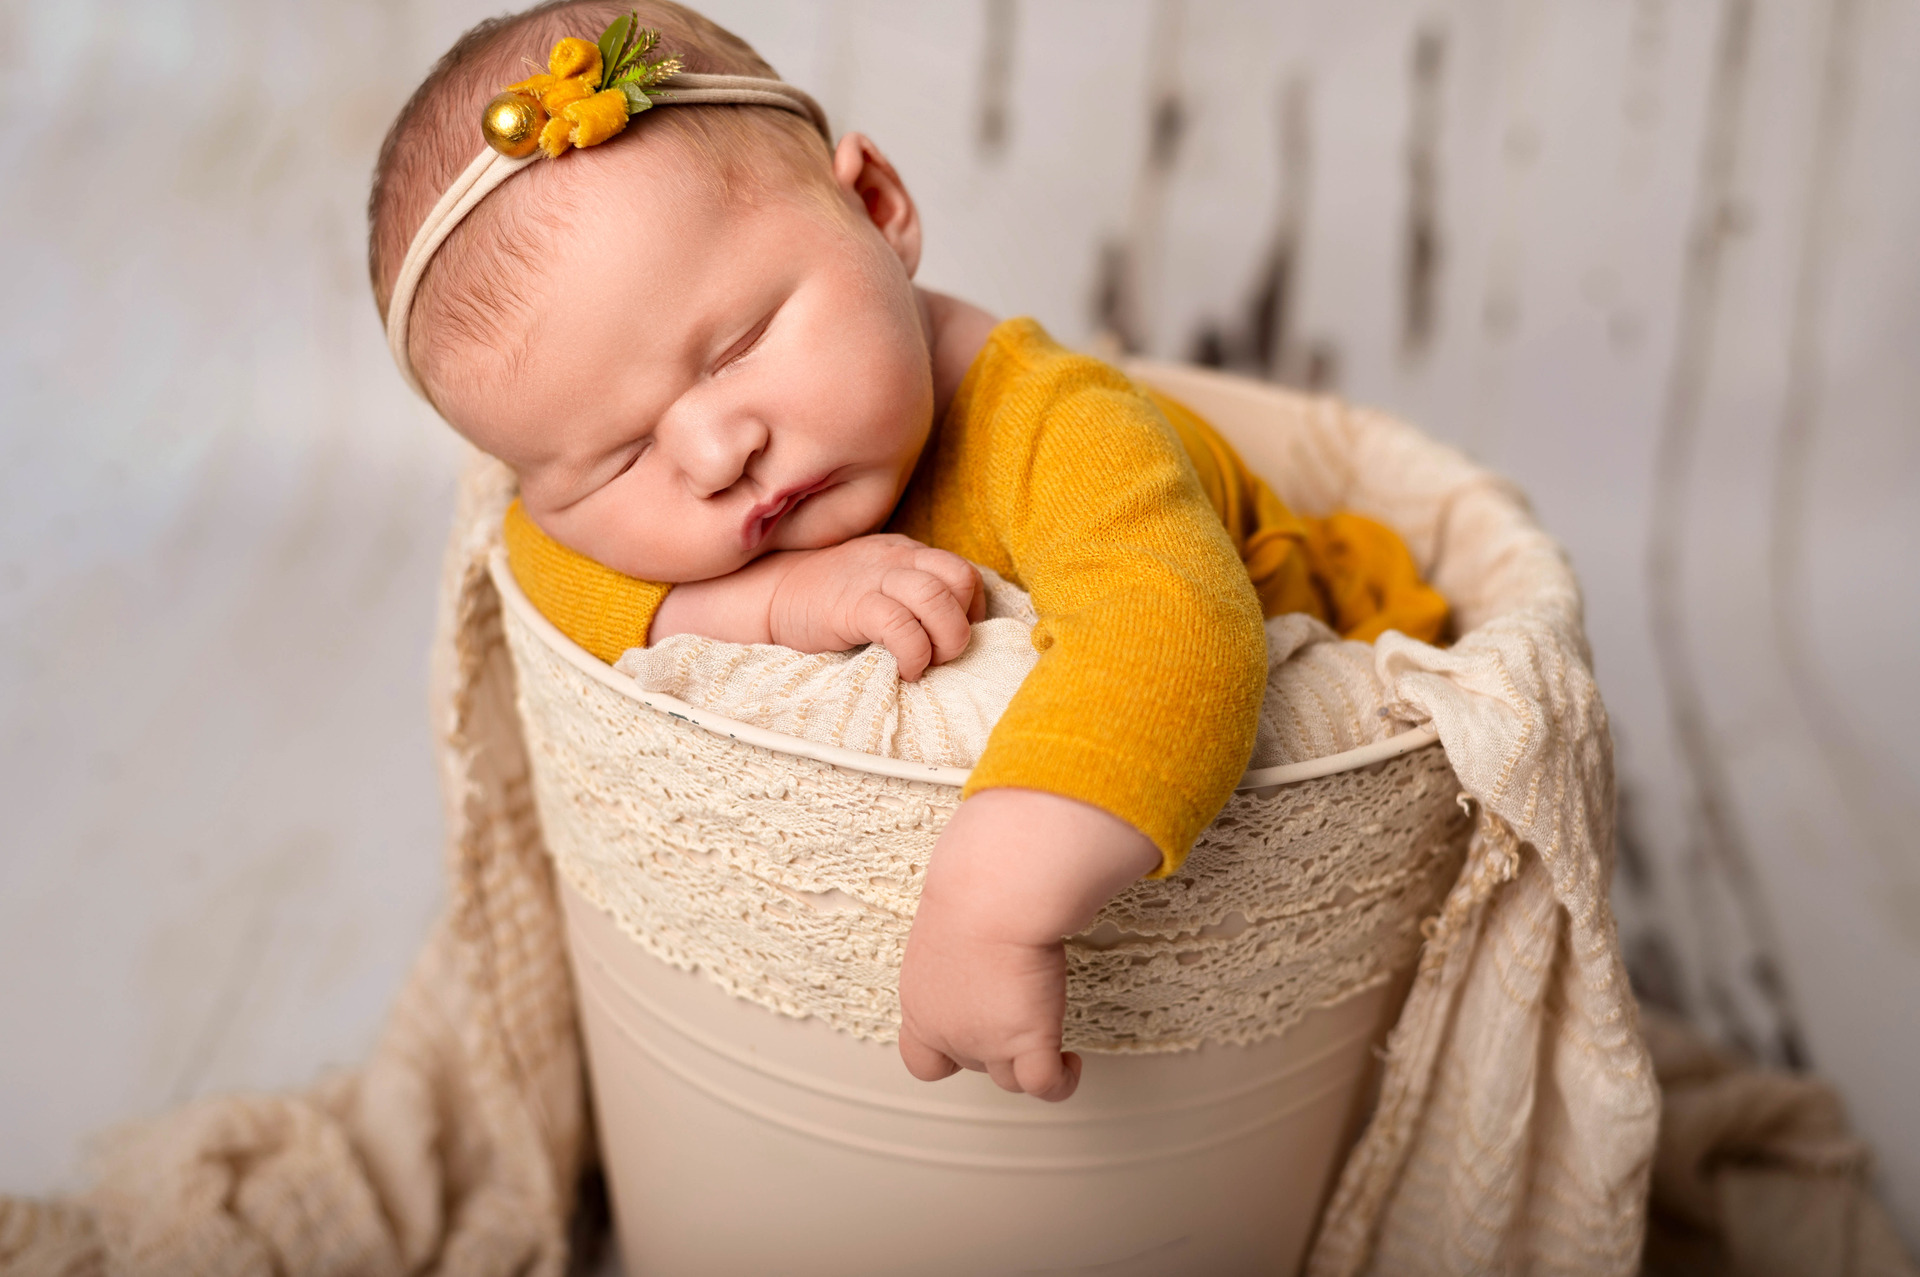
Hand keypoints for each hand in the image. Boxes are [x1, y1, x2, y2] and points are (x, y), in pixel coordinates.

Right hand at [652, 534, 983, 678]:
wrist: (761, 595)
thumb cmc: (820, 602)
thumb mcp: (872, 586)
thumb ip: (907, 598)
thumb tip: (946, 638)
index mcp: (905, 554)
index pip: (963, 573)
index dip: (971, 612)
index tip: (951, 641)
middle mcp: (896, 559)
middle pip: (960, 578)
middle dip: (963, 624)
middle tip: (942, 655)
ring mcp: (874, 578)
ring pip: (939, 598)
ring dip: (946, 640)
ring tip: (926, 664)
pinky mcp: (852, 604)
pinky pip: (902, 625)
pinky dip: (914, 652)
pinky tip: (904, 670)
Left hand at [897, 789, 1159, 1101]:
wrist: (994, 894)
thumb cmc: (973, 884)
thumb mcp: (950, 910)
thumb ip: (962, 924)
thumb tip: (983, 897)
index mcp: (921, 998)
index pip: (920, 1055)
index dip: (947, 1053)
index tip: (971, 1034)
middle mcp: (948, 1028)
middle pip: (970, 1063)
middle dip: (994, 1046)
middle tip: (1020, 1017)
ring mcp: (987, 1041)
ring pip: (1007, 1079)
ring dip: (1027, 1065)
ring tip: (1052, 1050)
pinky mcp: (1027, 1042)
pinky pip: (1046, 1085)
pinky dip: (1062, 1081)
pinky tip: (1072, 1062)